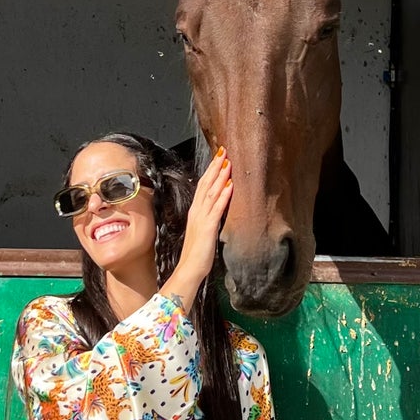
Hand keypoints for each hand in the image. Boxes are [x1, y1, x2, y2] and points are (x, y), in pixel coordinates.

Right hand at [164, 148, 231, 311]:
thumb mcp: (203, 232)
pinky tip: (230, 185)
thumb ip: (208, 219)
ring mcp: (202, 218)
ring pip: (211, 192)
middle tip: (223, 150)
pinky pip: (217, 208)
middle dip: (215, 167)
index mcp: (196, 212)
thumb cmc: (197, 254)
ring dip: (220, 176)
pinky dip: (223, 195)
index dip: (210, 171)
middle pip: (206, 184)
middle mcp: (197, 211)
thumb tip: (216, 211)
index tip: (218, 158)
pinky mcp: (208, 227)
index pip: (203, 186)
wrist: (189, 269)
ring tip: (228, 161)